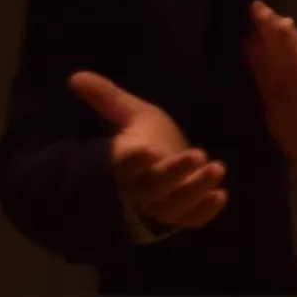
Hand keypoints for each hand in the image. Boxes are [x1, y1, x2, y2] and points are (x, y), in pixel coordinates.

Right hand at [70, 71, 226, 238]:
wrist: (160, 166)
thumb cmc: (146, 137)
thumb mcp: (130, 114)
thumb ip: (106, 97)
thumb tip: (75, 76)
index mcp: (120, 164)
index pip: (121, 166)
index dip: (131, 161)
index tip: (145, 151)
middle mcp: (136, 190)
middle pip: (150, 189)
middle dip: (173, 174)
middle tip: (196, 154)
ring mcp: (157, 207)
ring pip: (171, 206)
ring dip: (195, 191)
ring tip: (217, 168)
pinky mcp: (177, 217)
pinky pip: (188, 220)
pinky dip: (204, 212)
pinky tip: (220, 196)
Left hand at [241, 0, 296, 197]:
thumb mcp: (282, 101)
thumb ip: (268, 74)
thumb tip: (250, 43)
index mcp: (294, 82)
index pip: (279, 52)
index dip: (266, 31)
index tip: (254, 7)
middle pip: (290, 53)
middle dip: (276, 30)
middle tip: (260, 9)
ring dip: (295, 46)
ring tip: (283, 24)